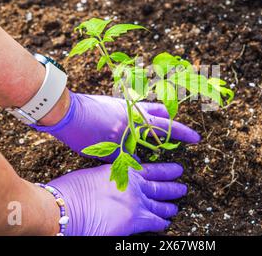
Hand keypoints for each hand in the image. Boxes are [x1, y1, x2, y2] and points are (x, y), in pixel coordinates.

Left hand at [32, 91, 199, 160]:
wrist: (65, 112)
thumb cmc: (84, 133)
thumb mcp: (106, 151)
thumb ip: (126, 156)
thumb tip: (137, 162)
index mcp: (135, 123)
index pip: (167, 129)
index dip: (183, 135)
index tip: (196, 139)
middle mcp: (134, 110)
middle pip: (164, 114)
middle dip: (175, 124)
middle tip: (184, 133)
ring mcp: (125, 103)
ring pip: (151, 107)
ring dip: (160, 117)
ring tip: (162, 127)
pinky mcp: (116, 100)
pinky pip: (137, 107)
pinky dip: (144, 115)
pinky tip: (138, 123)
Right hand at [47, 163, 186, 235]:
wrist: (69, 205)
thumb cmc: (73, 190)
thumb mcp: (97, 175)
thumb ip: (112, 178)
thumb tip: (116, 186)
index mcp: (125, 170)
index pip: (151, 169)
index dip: (166, 170)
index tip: (176, 169)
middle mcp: (135, 184)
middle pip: (159, 186)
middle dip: (172, 187)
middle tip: (182, 187)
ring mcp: (138, 201)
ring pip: (160, 204)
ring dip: (169, 206)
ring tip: (176, 206)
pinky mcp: (137, 219)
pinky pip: (154, 222)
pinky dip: (161, 223)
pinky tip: (165, 224)